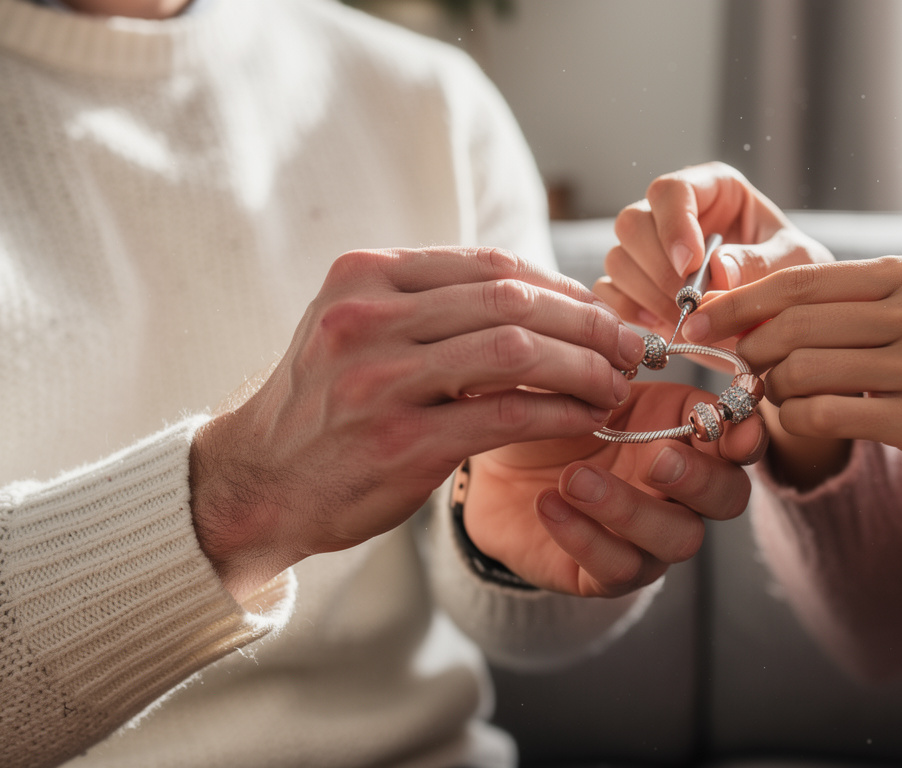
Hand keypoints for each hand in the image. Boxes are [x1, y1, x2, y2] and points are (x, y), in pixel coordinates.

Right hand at [190, 247, 647, 598]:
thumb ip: (430, 306)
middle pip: (511, 299)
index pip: (487, 264)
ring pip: (517, 351)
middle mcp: (366, 319)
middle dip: (586, 320)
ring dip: (584, 364)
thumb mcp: (356, 329)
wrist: (257, 482)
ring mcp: (379, 381)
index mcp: (363, 278)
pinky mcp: (400, 443)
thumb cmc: (323, 406)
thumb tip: (536, 295)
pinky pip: (507, 416)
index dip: (557, 285)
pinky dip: (561, 412)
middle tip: (631, 343)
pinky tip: (587, 418)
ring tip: (616, 381)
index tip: (597, 308)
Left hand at [464, 381, 766, 596]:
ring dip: (632, 509)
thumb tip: (635, 345)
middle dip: (700, 479)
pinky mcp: (605, 573)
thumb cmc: (550, 415)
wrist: (491, 462)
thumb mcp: (578, 381)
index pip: (740, 441)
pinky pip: (617, 567)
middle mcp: (681, 491)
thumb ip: (613, 365)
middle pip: (727, 499)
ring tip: (574, 478)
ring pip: (678, 540)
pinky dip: (585, 536)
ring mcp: (649, 537)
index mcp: (686, 435)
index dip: (747, 437)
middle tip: (656, 458)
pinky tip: (549, 504)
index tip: (737, 432)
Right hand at [595, 162, 834, 342]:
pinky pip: (610, 292)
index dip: (673, 226)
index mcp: (713, 190)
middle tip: (689, 303)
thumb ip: (761, 263)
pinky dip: (627, 311)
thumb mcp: (795, 265)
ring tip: (684, 320)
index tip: (690, 265)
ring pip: (618, 259)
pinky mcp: (640, 288)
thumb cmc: (796, 278)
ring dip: (646, 294)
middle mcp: (674, 215)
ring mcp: (651, 252)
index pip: (671, 191)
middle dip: (657, 267)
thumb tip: (716, 269)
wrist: (786, 321)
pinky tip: (659, 326)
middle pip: (632, 223)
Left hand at [688, 256, 901, 550]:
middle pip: (795, 322)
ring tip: (772, 396)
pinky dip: (797, 420)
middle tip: (730, 367)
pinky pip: (827, 415)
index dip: (741, 300)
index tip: (700, 320)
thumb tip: (751, 307)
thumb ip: (850, 309)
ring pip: (803, 369)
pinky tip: (799, 421)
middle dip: (746, 347)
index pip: (804, 279)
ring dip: (772, 389)